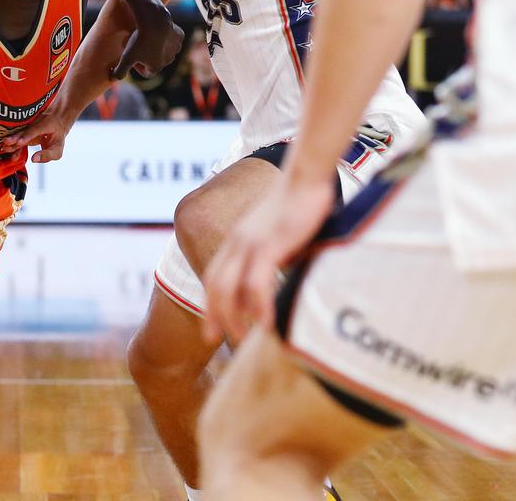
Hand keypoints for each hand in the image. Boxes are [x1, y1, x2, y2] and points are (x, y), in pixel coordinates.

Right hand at [2, 105, 77, 162]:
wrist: (57, 120)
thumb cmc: (57, 137)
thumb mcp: (57, 149)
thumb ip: (47, 155)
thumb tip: (34, 159)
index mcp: (47, 123)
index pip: (36, 129)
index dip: (27, 136)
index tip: (19, 142)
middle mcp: (36, 121)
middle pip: (24, 129)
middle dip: (14, 137)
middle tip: (6, 144)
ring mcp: (28, 123)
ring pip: (18, 130)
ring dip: (11, 139)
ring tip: (3, 148)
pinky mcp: (23, 126)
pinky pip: (16, 133)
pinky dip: (11, 140)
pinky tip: (5, 147)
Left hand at [114, 12, 183, 78]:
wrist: (153, 20)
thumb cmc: (139, 40)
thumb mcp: (126, 57)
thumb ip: (120, 71)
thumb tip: (114, 78)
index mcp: (157, 67)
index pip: (146, 72)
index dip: (137, 66)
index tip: (131, 56)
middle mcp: (169, 60)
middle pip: (156, 61)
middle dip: (147, 56)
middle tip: (138, 45)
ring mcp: (176, 48)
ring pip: (165, 49)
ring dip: (157, 46)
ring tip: (147, 37)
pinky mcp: (179, 36)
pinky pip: (172, 38)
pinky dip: (166, 35)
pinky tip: (159, 31)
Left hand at [202, 175, 334, 341]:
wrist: (306, 175)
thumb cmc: (300, 202)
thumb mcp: (279, 232)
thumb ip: (275, 254)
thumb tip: (283, 274)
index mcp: (238, 239)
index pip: (214, 275)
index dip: (209, 303)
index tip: (209, 326)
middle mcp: (238, 242)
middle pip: (215, 285)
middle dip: (213, 315)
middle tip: (215, 339)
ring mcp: (251, 243)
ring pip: (229, 287)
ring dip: (232, 316)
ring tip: (243, 338)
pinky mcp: (269, 244)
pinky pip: (256, 282)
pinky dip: (257, 305)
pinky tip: (265, 323)